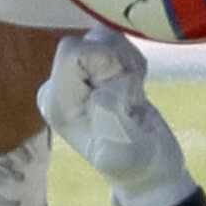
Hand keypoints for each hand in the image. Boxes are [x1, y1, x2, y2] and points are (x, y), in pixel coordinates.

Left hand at [38, 30, 198, 205]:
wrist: (150, 168)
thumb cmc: (135, 164)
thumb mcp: (120, 149)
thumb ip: (107, 115)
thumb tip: (103, 87)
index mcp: (55, 102)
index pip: (72, 53)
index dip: (105, 64)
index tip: (119, 96)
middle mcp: (59, 86)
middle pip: (90, 40)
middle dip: (119, 62)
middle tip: (129, 98)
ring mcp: (77, 77)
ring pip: (104, 37)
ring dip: (129, 62)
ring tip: (132, 95)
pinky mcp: (96, 71)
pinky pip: (116, 42)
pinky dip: (133, 61)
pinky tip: (134, 88)